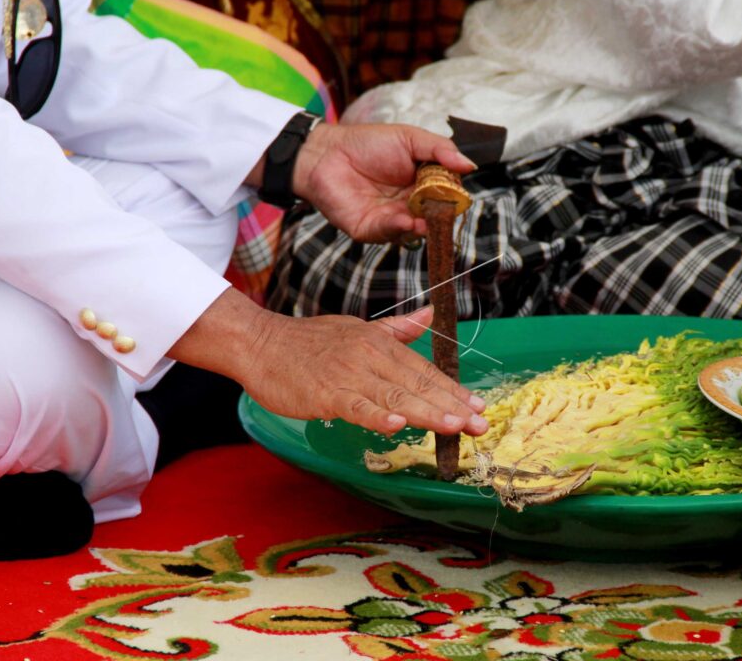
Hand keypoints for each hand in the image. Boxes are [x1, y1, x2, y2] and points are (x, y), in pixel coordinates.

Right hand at [240, 304, 486, 435]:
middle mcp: (369, 357)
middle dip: (451, 405)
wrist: (261, 343)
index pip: (424, 370)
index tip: (479, 406)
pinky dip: (376, 416)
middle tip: (480, 423)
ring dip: (426, 412)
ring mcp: (348, 375)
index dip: (453, 389)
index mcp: (380, 344)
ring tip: (454, 426)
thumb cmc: (310, 341)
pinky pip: (356, 406)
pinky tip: (397, 427)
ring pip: (394, 397)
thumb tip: (430, 314)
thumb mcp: (359, 329)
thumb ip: (397, 329)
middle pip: (417, 384)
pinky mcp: (325, 393)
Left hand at [291, 123, 475, 242]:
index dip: (453, 198)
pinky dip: (399, 228)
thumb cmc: (367, 143)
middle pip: (433, 218)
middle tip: (447, 213)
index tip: (459, 196)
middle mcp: (409, 206)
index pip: (445, 197)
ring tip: (428, 220)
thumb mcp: (410, 138)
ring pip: (414, 230)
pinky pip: (389, 233)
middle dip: (441, 218)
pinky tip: (406, 220)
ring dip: (423, 227)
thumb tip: (470, 165)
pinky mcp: (370, 230)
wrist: (326, 151)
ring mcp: (391, 220)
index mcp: (421, 185)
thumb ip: (439, 150)